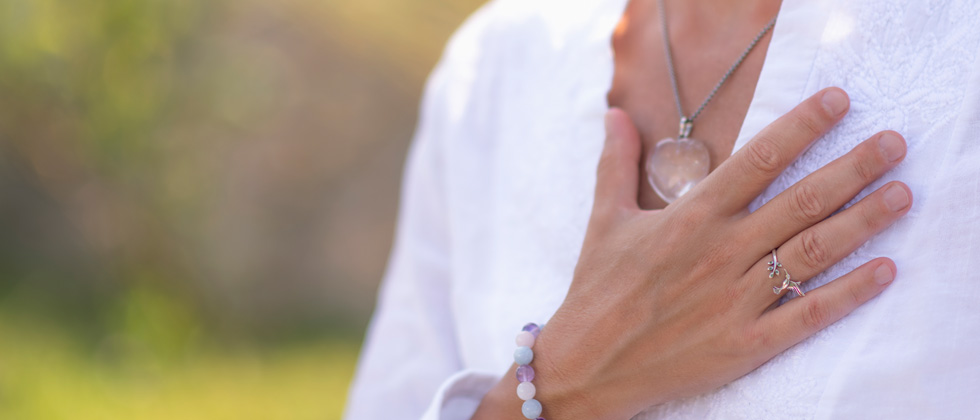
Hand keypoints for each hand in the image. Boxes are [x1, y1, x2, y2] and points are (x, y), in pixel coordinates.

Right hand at [472, 88, 910, 418]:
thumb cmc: (597, 290)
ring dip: (862, 222)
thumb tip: (614, 115)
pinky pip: (806, 314)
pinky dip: (848, 294)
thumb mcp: (603, 219)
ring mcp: (736, 299)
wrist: (587, 364)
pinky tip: (882, 271)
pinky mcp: (744, 344)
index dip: (802, 127)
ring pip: (812, 252)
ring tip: (901, 196)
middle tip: (893, 144)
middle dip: (853, 168)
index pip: (757, 160)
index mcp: (690, 218)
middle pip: (801, 201)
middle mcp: (720, 252)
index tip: (838, 102)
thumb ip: (615, 163)